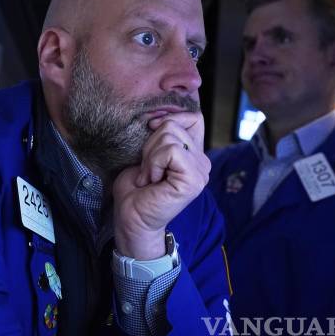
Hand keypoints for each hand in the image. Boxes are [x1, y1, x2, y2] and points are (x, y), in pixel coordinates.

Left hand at [113, 112, 210, 259]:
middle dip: (151, 144)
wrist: (131, 219)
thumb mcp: (148, 153)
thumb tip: (160, 116)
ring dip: (150, 156)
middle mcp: (202, 162)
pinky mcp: (194, 179)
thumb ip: (162, 134)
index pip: (193, 117)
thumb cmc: (136, 190)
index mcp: (194, 155)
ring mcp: (201, 171)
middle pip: (174, 124)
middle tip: (148, 170)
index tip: (151, 136)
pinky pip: (171, 150)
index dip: (169, 119)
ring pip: (170, 135)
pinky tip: (152, 180)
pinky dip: (154, 163)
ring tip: (149, 177)